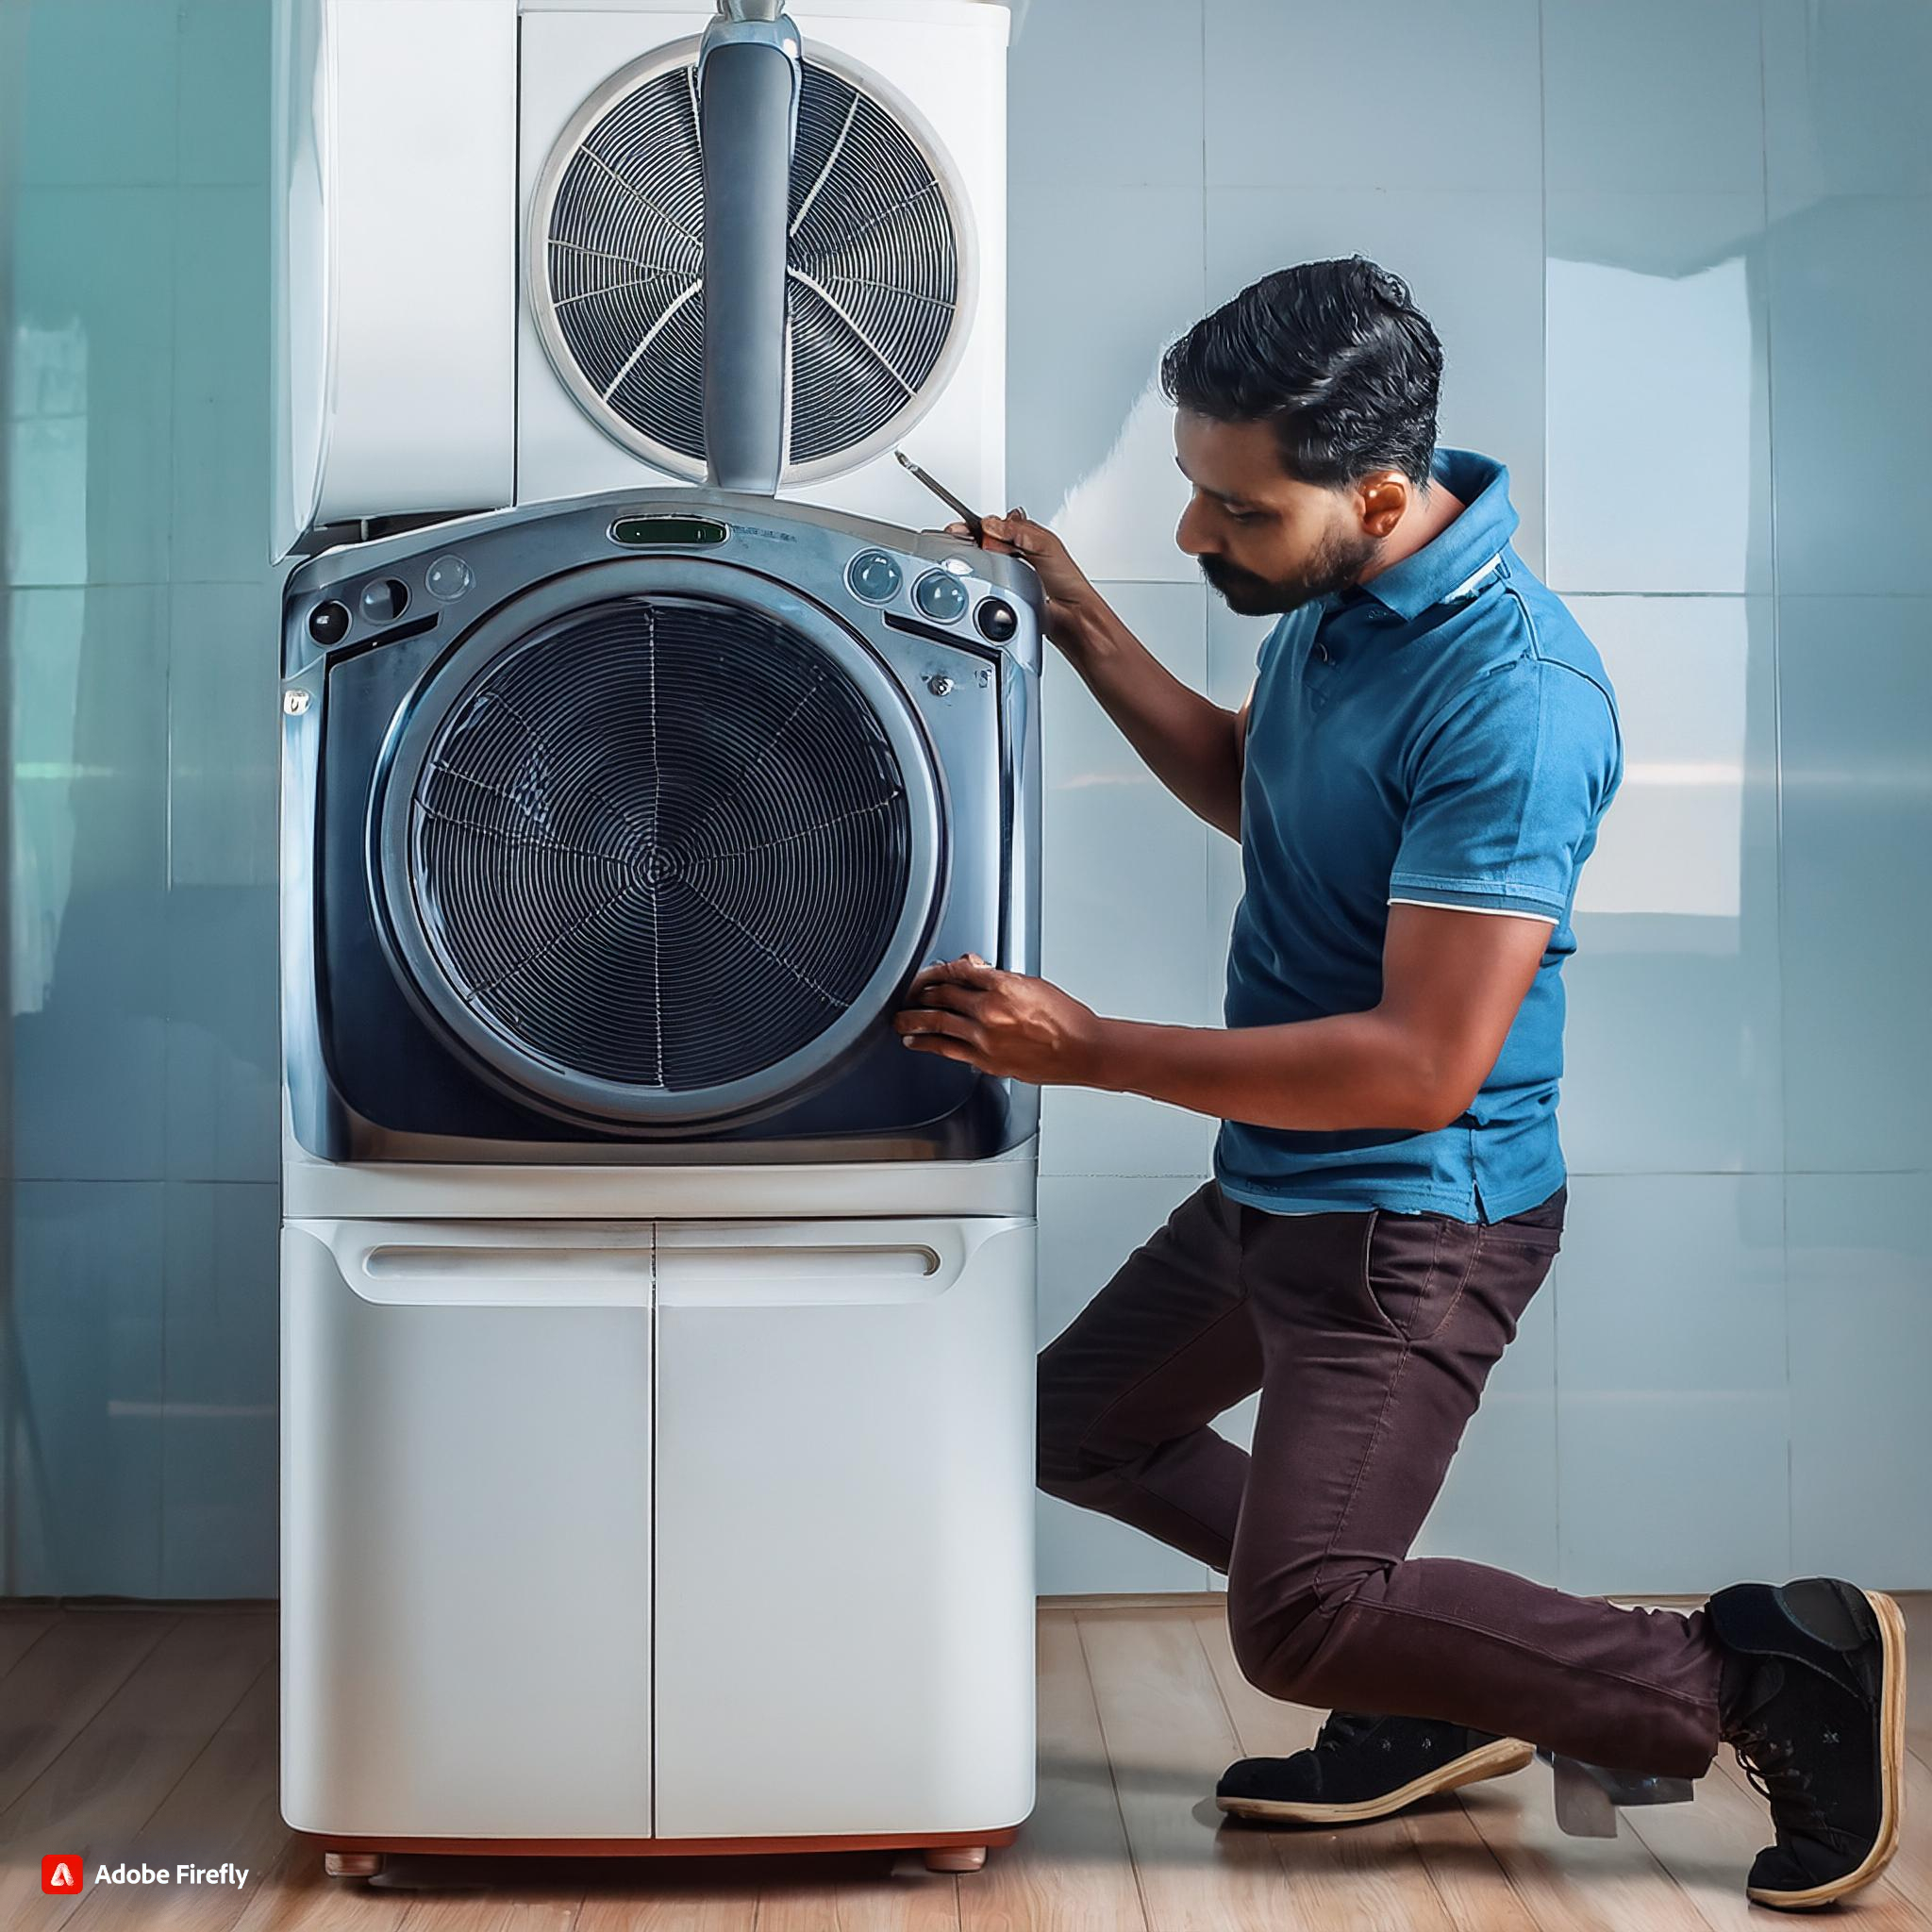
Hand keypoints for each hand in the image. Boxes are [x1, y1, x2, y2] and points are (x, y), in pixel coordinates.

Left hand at [893, 953, 1106, 1085]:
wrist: (1082, 1050)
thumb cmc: (1065, 1018)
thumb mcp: (1032, 984)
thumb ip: (998, 978)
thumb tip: (974, 969)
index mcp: (1003, 985)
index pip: (958, 971)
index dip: (938, 970)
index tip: (930, 973)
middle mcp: (990, 1010)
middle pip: (941, 995)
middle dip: (920, 992)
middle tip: (909, 992)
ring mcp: (985, 1037)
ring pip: (937, 1022)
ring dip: (913, 1018)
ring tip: (900, 1018)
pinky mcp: (986, 1060)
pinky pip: (947, 1049)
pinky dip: (926, 1043)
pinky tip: (915, 1041)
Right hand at [938, 507, 1100, 654]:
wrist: (1069, 614)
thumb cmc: (1067, 581)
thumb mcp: (1045, 545)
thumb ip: (1019, 531)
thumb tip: (992, 525)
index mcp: (1026, 534)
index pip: (997, 523)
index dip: (979, 523)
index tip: (964, 528)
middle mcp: (1017, 550)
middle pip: (985, 539)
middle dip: (973, 539)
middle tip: (966, 542)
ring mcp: (1009, 569)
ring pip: (983, 558)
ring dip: (975, 558)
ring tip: (974, 559)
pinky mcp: (1004, 588)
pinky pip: (986, 579)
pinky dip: (980, 577)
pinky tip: (982, 578)